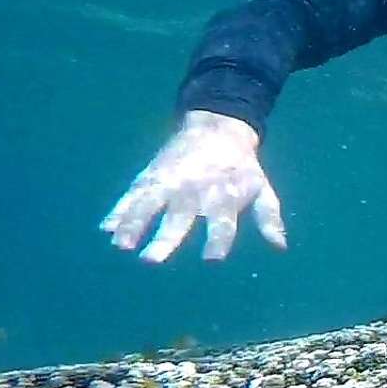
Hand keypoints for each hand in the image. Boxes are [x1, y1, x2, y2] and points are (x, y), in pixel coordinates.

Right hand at [101, 110, 286, 262]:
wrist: (219, 127)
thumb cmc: (242, 167)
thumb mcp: (261, 189)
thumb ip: (269, 217)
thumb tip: (280, 247)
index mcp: (224, 196)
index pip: (223, 222)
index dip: (219, 239)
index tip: (212, 259)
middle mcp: (195, 191)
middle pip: (179, 217)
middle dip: (166, 238)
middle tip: (151, 260)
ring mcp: (171, 182)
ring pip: (149, 204)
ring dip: (133, 224)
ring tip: (121, 245)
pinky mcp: (153, 175)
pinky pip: (133, 194)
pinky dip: (120, 209)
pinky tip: (106, 227)